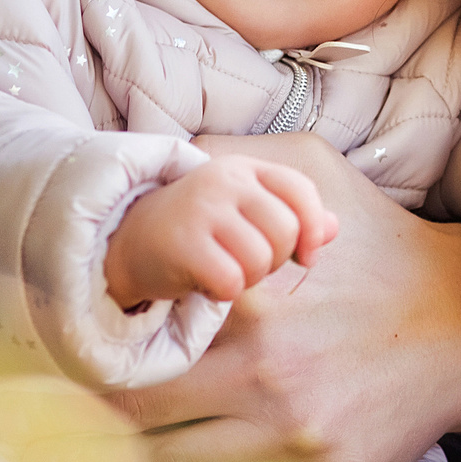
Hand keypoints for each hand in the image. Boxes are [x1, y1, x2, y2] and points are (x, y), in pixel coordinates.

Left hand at [27, 133, 460, 461]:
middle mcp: (257, 366)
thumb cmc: (381, 240)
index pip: (127, 324)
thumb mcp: (313, 166)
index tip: (49, 345)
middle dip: (78, 415)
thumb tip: (157, 149)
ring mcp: (289, 433)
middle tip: (43, 419)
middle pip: (125, 408)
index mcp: (242, 293)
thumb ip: (232, 153)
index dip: (78, 337)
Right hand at [104, 156, 337, 308]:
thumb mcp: (243, 213)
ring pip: (260, 259)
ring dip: (247, 278)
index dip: (313, 227)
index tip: (306, 256)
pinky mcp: (183, 243)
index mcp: (245, 168)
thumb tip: (334, 228)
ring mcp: (202, 208)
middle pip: (285, 230)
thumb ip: (290, 217)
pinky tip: (203, 282)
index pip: (300, 189)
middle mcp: (224, 180)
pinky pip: (230, 281)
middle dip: (274, 259)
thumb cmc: (197, 229)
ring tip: (221, 269)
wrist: (126, 240)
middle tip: (245, 263)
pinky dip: (221, 292)